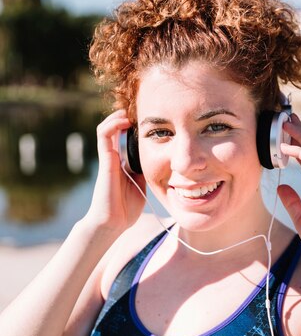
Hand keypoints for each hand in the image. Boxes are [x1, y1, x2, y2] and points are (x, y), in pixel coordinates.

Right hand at [84, 110, 145, 232]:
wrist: (112, 223)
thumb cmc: (126, 209)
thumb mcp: (142, 186)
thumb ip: (146, 172)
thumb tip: (162, 163)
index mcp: (122, 163)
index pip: (124, 138)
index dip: (133, 127)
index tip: (148, 121)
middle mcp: (113, 158)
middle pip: (114, 130)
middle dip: (124, 117)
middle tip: (140, 111)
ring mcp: (107, 158)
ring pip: (106, 128)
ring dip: (116, 117)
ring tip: (128, 112)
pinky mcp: (105, 161)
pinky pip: (103, 136)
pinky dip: (111, 124)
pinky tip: (123, 120)